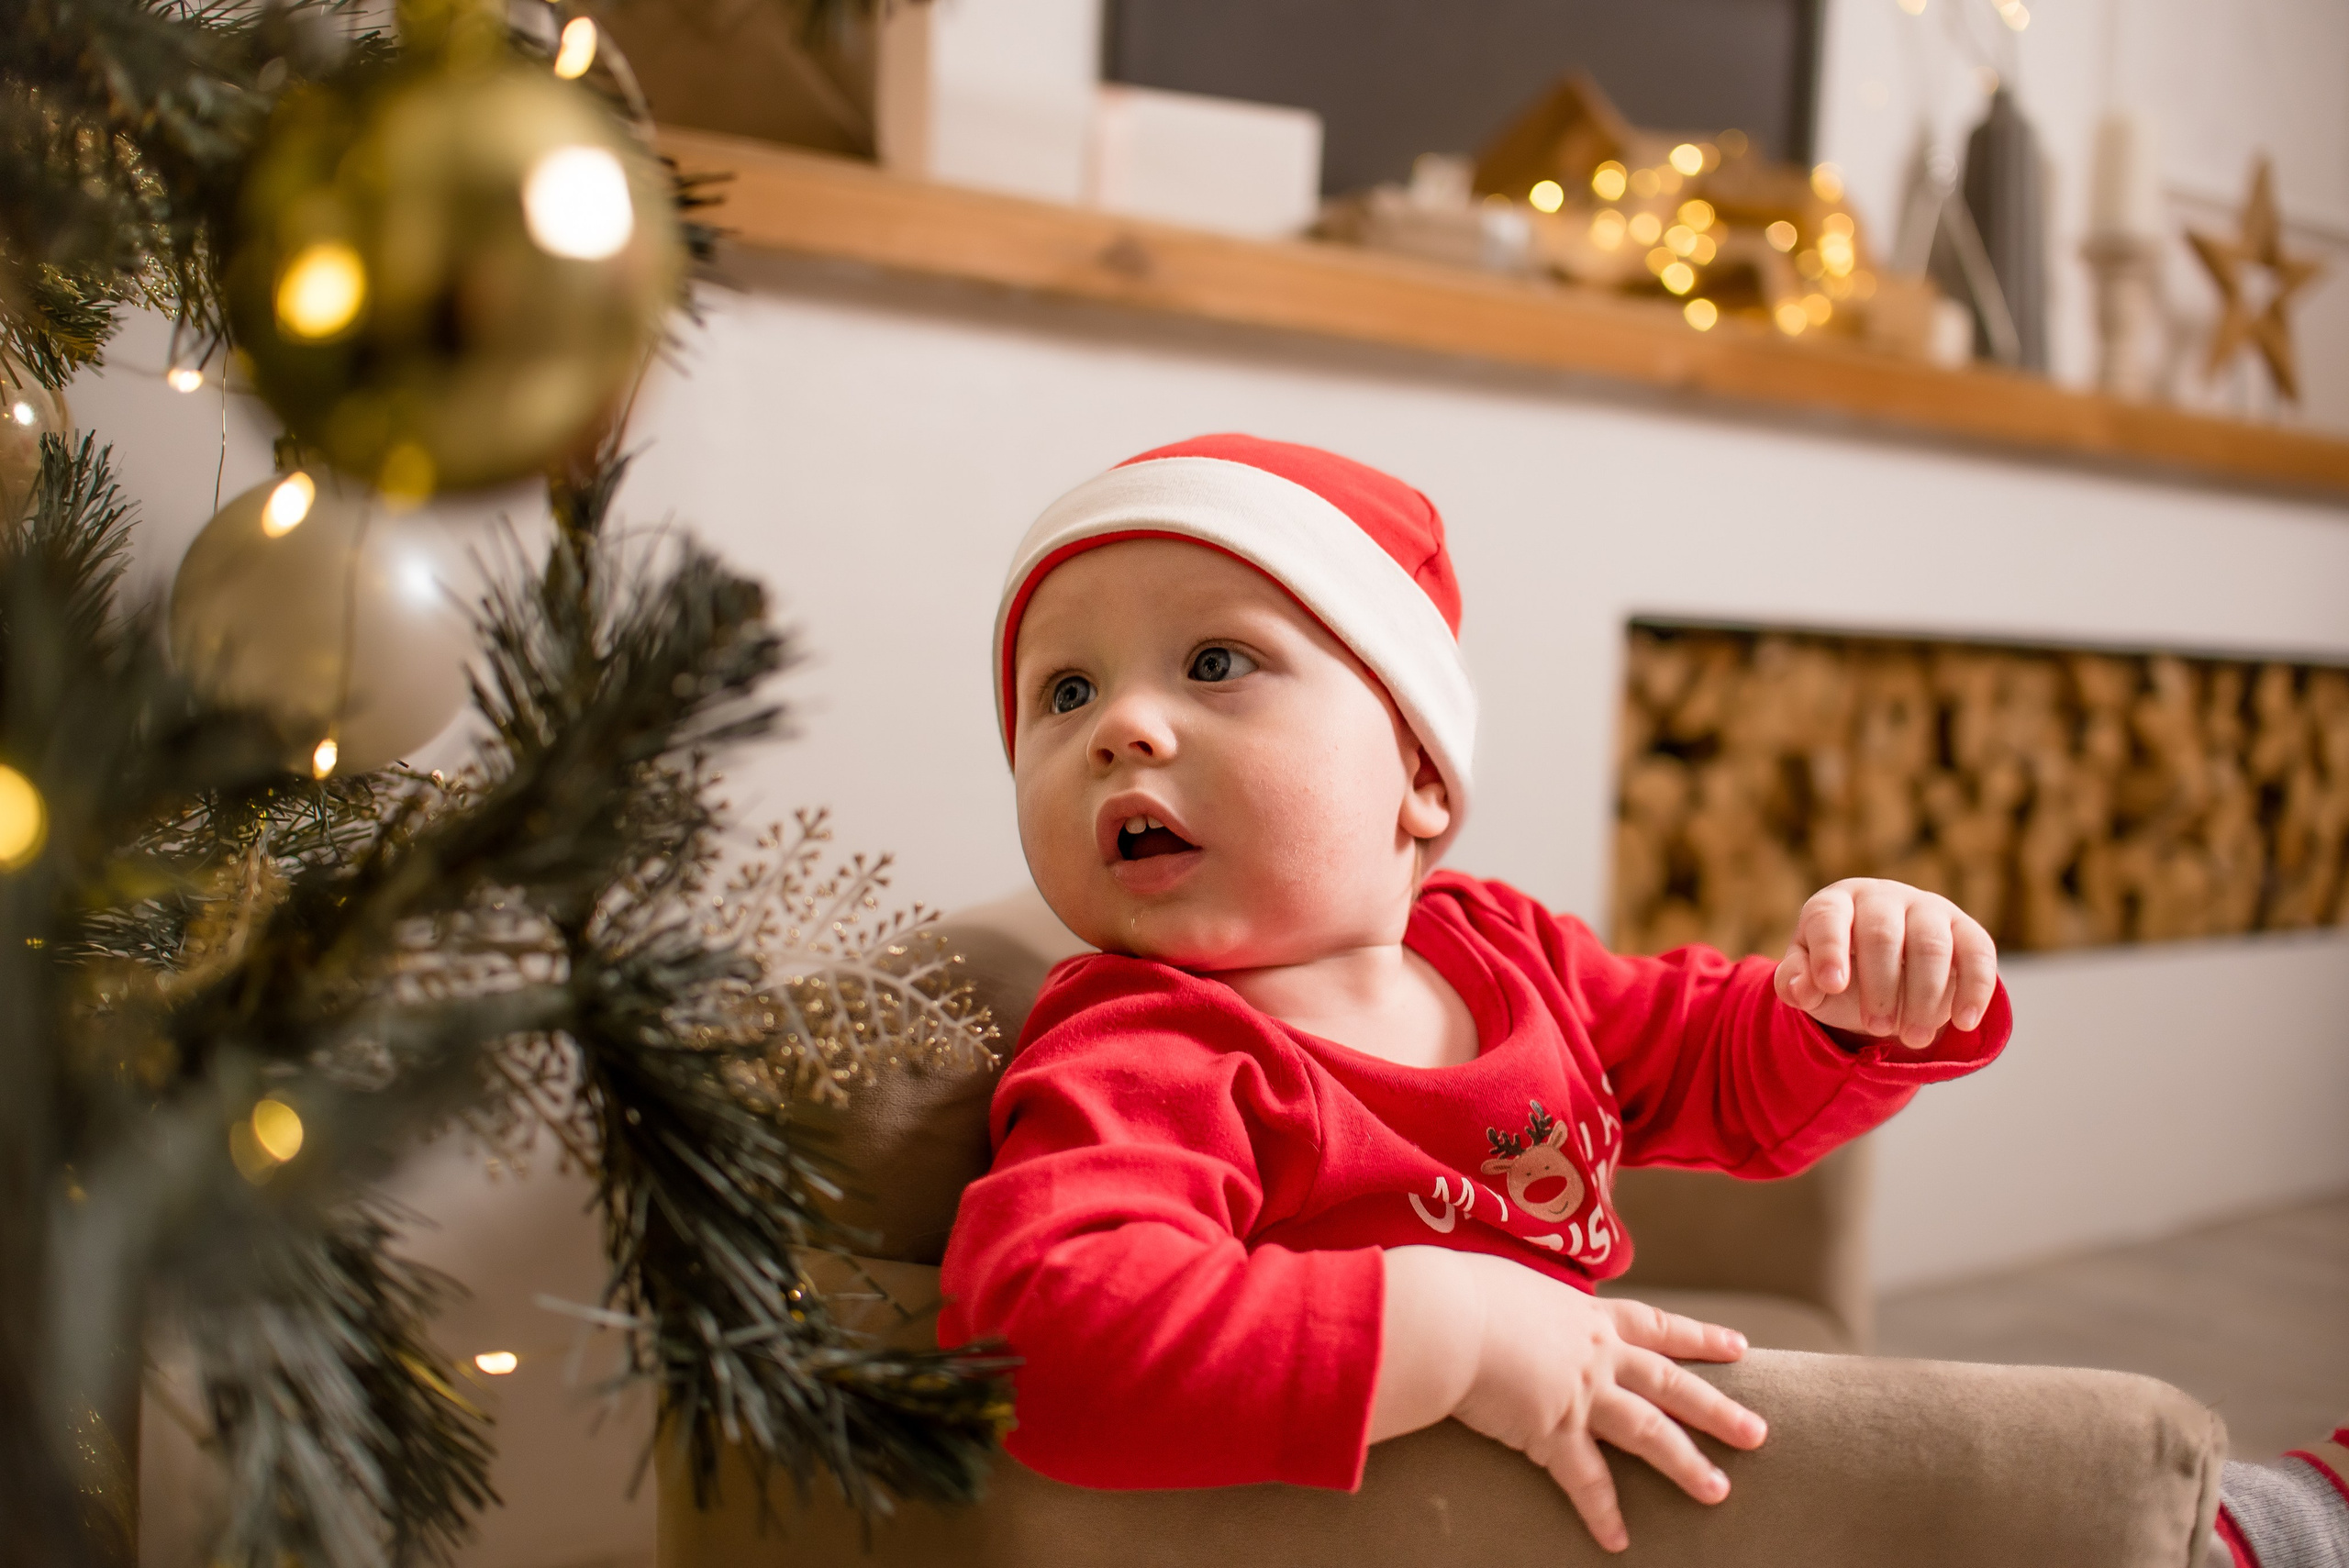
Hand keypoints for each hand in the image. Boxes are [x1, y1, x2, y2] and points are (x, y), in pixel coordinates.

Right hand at [1372, 1248, 1765, 1552]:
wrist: (1445, 1317)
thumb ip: (1525, 1304)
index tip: (1739, 1349)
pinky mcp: (1550, 1430)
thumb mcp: (1509, 1285)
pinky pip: (1585, 1480)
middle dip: (1717, 1410)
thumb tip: (1509, 1305)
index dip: (1699, 1339)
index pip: (1657, 1326)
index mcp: (1586, 1315)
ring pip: (1648, 1432)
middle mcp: (1595, 1355)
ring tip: (1718, 1492)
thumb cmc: (1461, 1291)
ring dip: (1685, 1464)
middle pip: (1671, 1384)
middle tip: (1757, 1434)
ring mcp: (1579, 1394)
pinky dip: (1602, 1511)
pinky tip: (1617, 1540)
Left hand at [1774, 877, 1997, 1048]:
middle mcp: (1883, 897)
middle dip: (1879, 988)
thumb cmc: (1839, 970)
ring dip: (1923, 997)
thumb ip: (1795, 982)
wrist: (1886, 970)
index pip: (1828, 917)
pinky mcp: (1966, 930)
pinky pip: (1978, 953)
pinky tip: (1964, 1022)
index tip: (1831, 986)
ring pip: (1931, 946)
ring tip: (1912, 1038)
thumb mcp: (1809, 980)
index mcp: (1836, 903)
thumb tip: (1802, 989)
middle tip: (1876, 1028)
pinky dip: (1974, 989)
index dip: (1829, 950)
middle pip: (1882, 935)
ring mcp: (1928, 909)